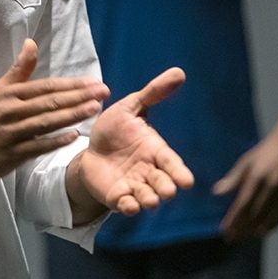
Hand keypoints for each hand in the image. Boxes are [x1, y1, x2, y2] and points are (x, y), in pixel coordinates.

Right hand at [0, 39, 109, 181]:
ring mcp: (11, 132)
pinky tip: (74, 137)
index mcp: (10, 94)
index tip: (94, 82)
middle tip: (104, 92)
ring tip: (95, 109)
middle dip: (79, 96)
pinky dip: (55, 141)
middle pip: (50, 101)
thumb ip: (19, 70)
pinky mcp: (11, 154)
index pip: (46, 86)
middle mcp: (11, 110)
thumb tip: (31, 42)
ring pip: (46, 122)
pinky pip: (36, 146)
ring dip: (72, 115)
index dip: (71, 84)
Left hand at [77, 68, 193, 215]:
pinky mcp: (118, 197)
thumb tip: (178, 72)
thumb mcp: (130, 108)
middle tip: (166, 191)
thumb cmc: (115, 130)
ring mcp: (134, 186)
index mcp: (155, 151)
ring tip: (148, 200)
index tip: (187, 182)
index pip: (172, 163)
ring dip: (148, 200)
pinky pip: (126, 205)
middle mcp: (149, 172)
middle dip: (165, 188)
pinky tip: (128, 204)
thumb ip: (153, 94)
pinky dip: (128, 207)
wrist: (90, 150)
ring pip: (147, 198)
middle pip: (163, 184)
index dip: (179, 172)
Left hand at [214, 130, 277, 239]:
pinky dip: (271, 227)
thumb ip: (233, 179)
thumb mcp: (245, 161)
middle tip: (231, 238)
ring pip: (268, 219)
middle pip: (254, 215)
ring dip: (254, 231)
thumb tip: (217, 193)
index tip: (225, 230)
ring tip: (243, 237)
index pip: (243, 204)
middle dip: (242, 229)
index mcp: (257, 178)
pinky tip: (261, 232)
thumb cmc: (263, 153)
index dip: (233, 219)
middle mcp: (271, 188)